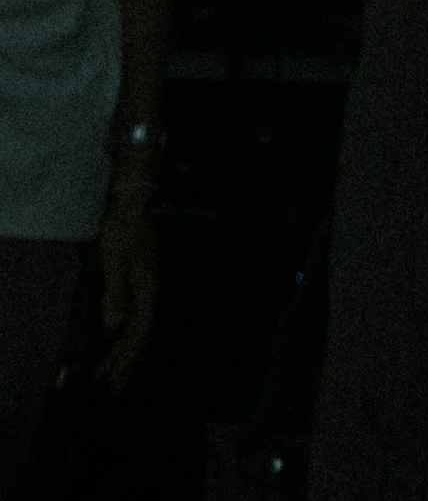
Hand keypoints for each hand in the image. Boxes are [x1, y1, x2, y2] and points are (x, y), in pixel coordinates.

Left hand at [97, 179, 157, 392]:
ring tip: (110, 375)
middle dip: (126, 363)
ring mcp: (144, 288)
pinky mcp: (137, 284)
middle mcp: (149, 292)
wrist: (132, 206)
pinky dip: (122, 336)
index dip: (126, 356)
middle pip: (139, 335)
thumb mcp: (115, 260)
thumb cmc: (123, 231)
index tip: (114, 378)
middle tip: (112, 390)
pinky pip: (131, 318)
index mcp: (147, 289)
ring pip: (135, 328)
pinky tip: (113, 344)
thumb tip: (115, 325)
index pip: (138, 331)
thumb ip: (116, 292)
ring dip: (123, 353)